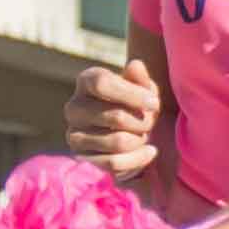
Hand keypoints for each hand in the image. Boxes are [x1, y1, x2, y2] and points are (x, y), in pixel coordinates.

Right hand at [64, 53, 164, 170]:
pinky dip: (138, 158)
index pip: (102, 84)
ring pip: (118, 142)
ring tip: (145, 134)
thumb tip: (136, 65)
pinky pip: (114, 163)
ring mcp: (74, 134)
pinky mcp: (82, 157)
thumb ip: (141, 78)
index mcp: (87, 81)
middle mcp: (74, 107)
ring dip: (140, 140)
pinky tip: (150, 151)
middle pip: (116, 117)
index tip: (154, 103)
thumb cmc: (136, 104)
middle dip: (143, 122)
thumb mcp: (143, 89)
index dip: (132, 94)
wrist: (131, 132)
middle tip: (151, 121)